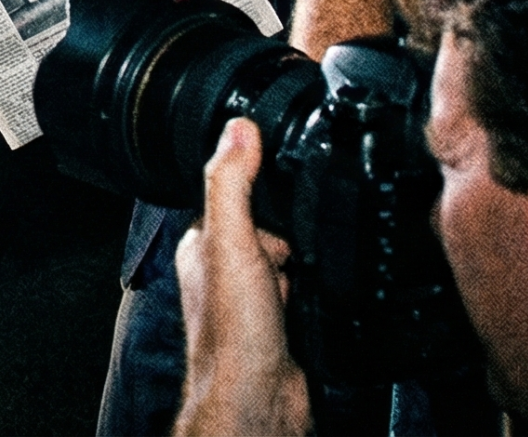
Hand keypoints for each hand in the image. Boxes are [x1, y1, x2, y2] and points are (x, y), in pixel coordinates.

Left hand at [175, 119, 309, 436]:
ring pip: (298, 257)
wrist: (263, 401)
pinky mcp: (289, 320)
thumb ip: (232, 185)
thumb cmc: (235, 334)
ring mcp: (258, 297)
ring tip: (307, 277)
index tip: (287, 178)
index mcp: (203, 245)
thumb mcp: (232, 243)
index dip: (262, 186)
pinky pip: (314, 288)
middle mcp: (227, 270)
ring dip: (311, 261)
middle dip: (294, 230)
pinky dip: (324, 287)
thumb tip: (238, 127)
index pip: (235, 193)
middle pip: (274, 224)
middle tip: (295, 251)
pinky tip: (324, 294)